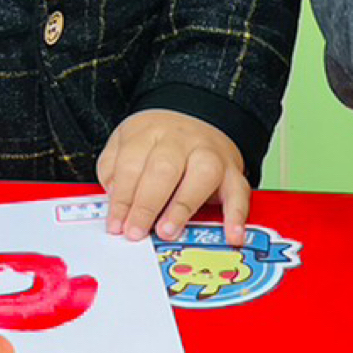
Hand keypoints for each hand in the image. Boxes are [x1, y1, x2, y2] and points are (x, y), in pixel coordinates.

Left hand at [99, 111, 249, 242]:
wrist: (196, 117)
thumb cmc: (158, 140)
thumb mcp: (126, 142)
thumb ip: (113, 168)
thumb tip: (114, 199)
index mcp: (149, 132)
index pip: (131, 164)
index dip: (121, 198)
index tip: (115, 225)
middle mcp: (181, 140)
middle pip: (163, 168)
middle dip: (146, 204)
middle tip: (135, 232)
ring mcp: (211, 154)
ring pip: (202, 174)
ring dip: (182, 207)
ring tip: (167, 231)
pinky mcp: (233, 172)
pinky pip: (240, 192)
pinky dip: (237, 215)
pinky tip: (232, 235)